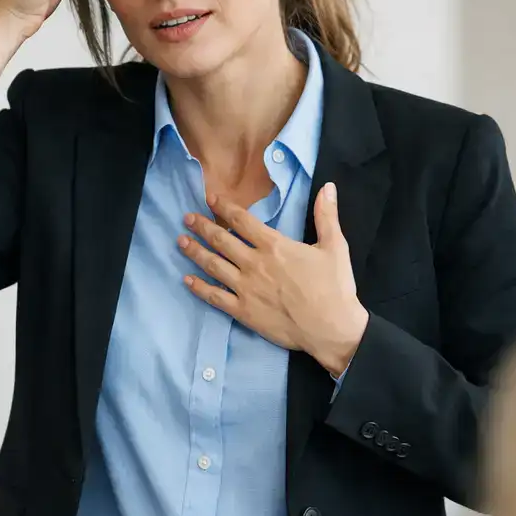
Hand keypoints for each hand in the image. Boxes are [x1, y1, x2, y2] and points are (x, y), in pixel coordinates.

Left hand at [178, 182, 368, 375]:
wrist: (331, 328)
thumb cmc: (334, 287)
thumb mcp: (335, 246)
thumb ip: (327, 215)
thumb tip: (328, 186)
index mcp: (274, 245)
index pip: (242, 221)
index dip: (224, 208)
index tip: (210, 199)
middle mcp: (254, 263)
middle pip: (221, 240)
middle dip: (202, 227)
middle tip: (187, 218)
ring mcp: (246, 288)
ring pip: (213, 265)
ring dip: (195, 251)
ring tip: (181, 241)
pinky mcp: (243, 311)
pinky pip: (215, 297)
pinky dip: (199, 288)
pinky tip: (187, 280)